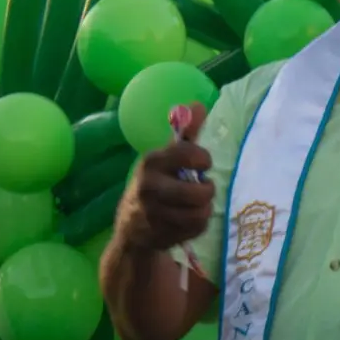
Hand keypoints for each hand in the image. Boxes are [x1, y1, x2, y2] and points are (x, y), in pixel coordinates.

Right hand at [112, 102, 212, 252]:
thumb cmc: (156, 184)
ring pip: (201, 213)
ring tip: (196, 206)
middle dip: (207, 190)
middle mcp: (149, 187)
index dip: (204, 159)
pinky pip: (196, 229)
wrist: (132, 227)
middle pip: (199, 193)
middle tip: (203, 189)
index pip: (188, 154)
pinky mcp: (160, 235)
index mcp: (152, 161)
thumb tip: (200, 104)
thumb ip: (186, 134)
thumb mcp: (166, 158)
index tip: (204, 163)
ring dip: (204, 209)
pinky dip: (198, 225)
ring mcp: (153, 214)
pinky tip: (188, 220)